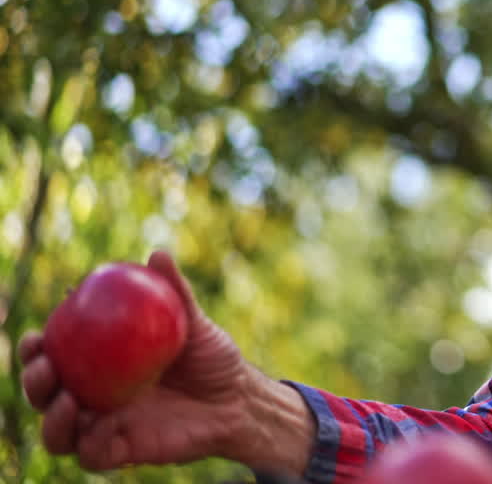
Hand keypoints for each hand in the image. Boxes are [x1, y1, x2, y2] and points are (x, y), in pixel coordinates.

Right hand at [20, 251, 311, 472]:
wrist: (240, 398)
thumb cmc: (214, 356)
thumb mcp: (196, 322)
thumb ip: (176, 292)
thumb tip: (157, 254)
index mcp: (101, 364)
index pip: (55, 356)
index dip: (35, 348)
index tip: (38, 336)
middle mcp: (95, 396)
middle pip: (45, 395)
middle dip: (34, 382)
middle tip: (47, 367)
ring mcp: (106, 425)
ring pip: (58, 432)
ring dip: (51, 419)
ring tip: (68, 401)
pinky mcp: (123, 451)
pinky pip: (92, 455)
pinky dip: (88, 444)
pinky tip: (99, 427)